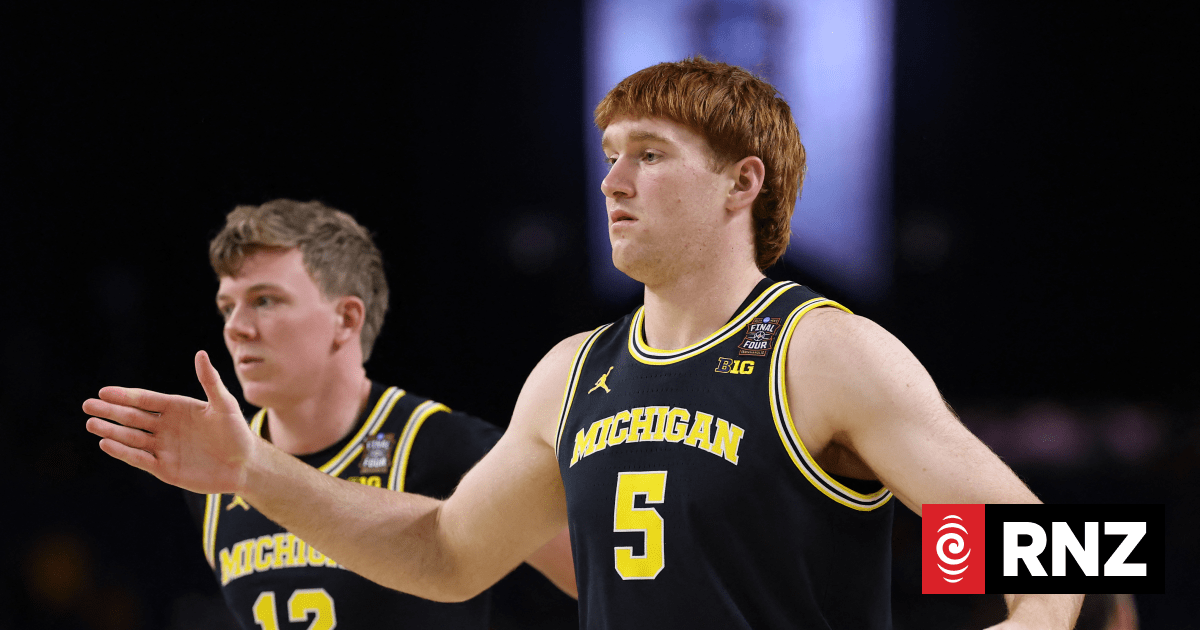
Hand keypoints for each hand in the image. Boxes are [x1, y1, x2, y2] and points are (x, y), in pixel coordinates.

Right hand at [83, 350, 256, 494]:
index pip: (145, 400)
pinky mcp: (164, 468)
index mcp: (176, 409)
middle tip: (88, 405)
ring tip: (91, 424)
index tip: (104, 391)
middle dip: (111, 411)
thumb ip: (210, 381)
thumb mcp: (224, 404)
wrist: (245, 465)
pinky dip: (123, 452)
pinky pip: (139, 459)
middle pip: (133, 418)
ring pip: (132, 438)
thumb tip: (201, 354)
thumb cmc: (237, 432)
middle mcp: (166, 427)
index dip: (125, 396)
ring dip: (111, 431)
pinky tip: (106, 444)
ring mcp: (163, 447)